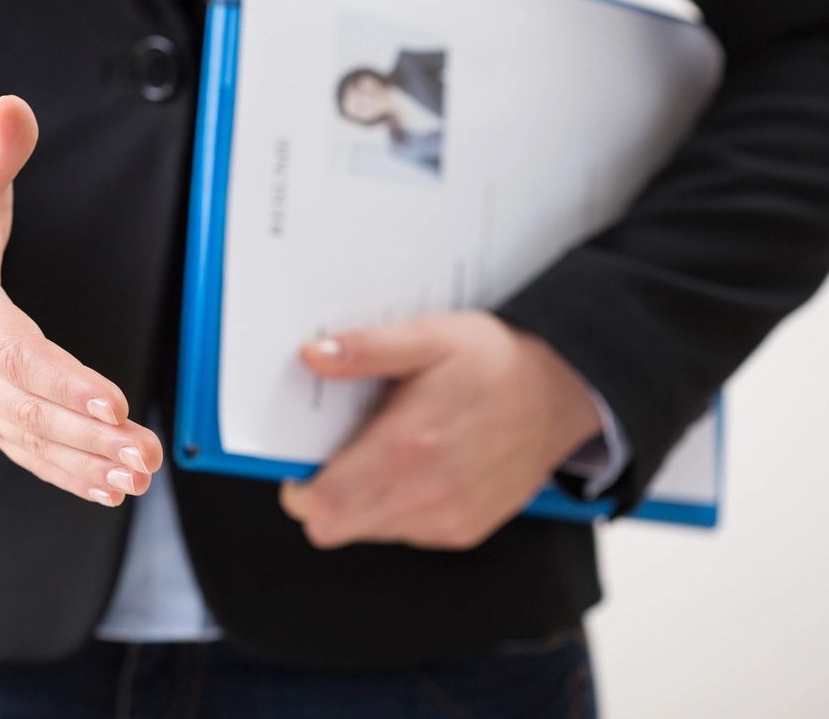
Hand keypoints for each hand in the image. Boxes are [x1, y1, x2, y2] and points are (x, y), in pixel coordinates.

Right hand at [0, 96, 161, 506]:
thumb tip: (15, 107)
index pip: (8, 347)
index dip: (60, 378)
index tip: (113, 403)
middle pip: (23, 406)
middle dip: (87, 436)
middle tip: (144, 453)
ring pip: (25, 438)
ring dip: (84, 463)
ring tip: (138, 475)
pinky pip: (21, 450)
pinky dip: (63, 473)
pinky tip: (108, 488)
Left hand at [279, 311, 601, 549]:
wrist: (567, 391)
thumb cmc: (494, 360)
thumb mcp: (429, 336)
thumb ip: (367, 349)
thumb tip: (313, 355)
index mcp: (408, 446)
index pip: (323, 506)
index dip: (300, 490)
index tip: (302, 461)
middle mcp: (427, 494)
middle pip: (336, 527)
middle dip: (324, 496)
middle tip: (337, 454)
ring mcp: (448, 519)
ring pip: (367, 531)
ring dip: (361, 501)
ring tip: (385, 451)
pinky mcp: (465, 530)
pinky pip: (405, 532)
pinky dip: (396, 507)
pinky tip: (416, 467)